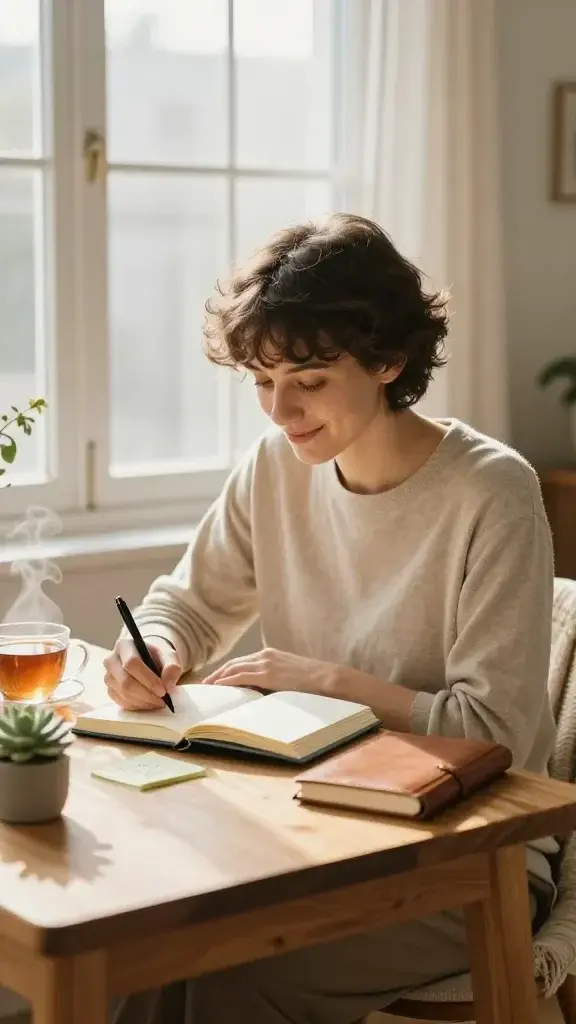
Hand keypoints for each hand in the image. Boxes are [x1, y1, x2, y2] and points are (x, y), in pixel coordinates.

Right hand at [104, 637, 181, 709]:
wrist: (147, 658)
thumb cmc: (156, 655)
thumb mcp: (168, 655)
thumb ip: (172, 667)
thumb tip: (168, 685)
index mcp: (124, 645)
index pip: (131, 663)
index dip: (148, 679)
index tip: (164, 691)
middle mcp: (111, 660)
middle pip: (125, 682)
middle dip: (146, 695)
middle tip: (163, 700)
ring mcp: (108, 676)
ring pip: (124, 694)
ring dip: (144, 702)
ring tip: (159, 701)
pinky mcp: (110, 690)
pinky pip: (122, 702)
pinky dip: (138, 706)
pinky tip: (149, 702)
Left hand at [202, 647, 334, 694]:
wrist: (328, 679)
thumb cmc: (312, 682)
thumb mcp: (289, 676)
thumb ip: (273, 680)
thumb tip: (259, 693)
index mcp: (270, 655)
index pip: (241, 662)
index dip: (225, 671)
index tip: (214, 680)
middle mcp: (265, 655)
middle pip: (233, 664)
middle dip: (217, 674)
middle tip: (204, 685)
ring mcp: (266, 663)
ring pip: (234, 669)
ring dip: (218, 678)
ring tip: (207, 688)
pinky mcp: (268, 674)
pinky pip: (241, 677)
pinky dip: (227, 681)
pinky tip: (218, 687)